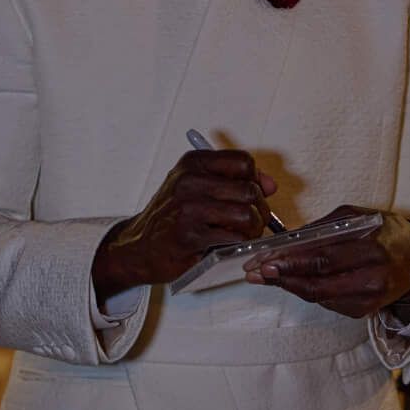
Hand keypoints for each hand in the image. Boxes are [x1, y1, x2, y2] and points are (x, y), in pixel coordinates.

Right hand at [93, 149, 277, 300]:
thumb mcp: (197, 186)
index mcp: (193, 163)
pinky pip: (233, 238)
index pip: (243, 162)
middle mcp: (189, 181)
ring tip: (242, 234)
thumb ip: (234, 180)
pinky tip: (227, 245)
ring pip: (246, 215)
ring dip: (252, 230)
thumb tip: (270, 185)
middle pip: (249, 190)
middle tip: (252, 221)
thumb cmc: (172, 217)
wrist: (139, 247)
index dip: (255, 180)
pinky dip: (238, 244)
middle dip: (259, 210)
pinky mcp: (190, 236)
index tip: (252, 194)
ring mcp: (188, 208)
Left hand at [248, 207, 409, 319]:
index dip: (290, 262)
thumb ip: (324, 228)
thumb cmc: (385, 231)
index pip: (322, 258)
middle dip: (281, 278)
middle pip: (317, 282)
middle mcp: (372, 278)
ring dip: (289, 286)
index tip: (263, 260)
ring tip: (263, 277)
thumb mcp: (357, 217)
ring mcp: (369, 299)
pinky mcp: (365, 312)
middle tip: (254, 273)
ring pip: (319, 296)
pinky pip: (328, 303)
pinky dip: (307, 291)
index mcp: (371, 248)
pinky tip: (291, 282)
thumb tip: (288, 240)